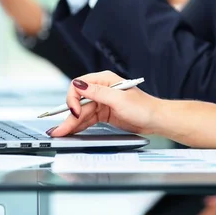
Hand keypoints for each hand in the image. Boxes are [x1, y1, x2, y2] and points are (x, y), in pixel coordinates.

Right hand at [48, 71, 162, 136]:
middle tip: (60, 130)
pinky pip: (88, 119)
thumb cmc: (144, 107)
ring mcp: (102, 103)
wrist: (156, 120)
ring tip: (61, 134)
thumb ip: (97, 93)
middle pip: (79, 102)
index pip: (79, 85)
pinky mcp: (104, 114)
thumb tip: (79, 84)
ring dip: (72, 123)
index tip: (75, 111)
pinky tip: (72, 132)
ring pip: (82, 113)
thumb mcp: (119, 99)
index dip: (74, 98)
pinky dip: (80, 126)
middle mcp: (101, 90)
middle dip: (69, 116)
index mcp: (104, 80)